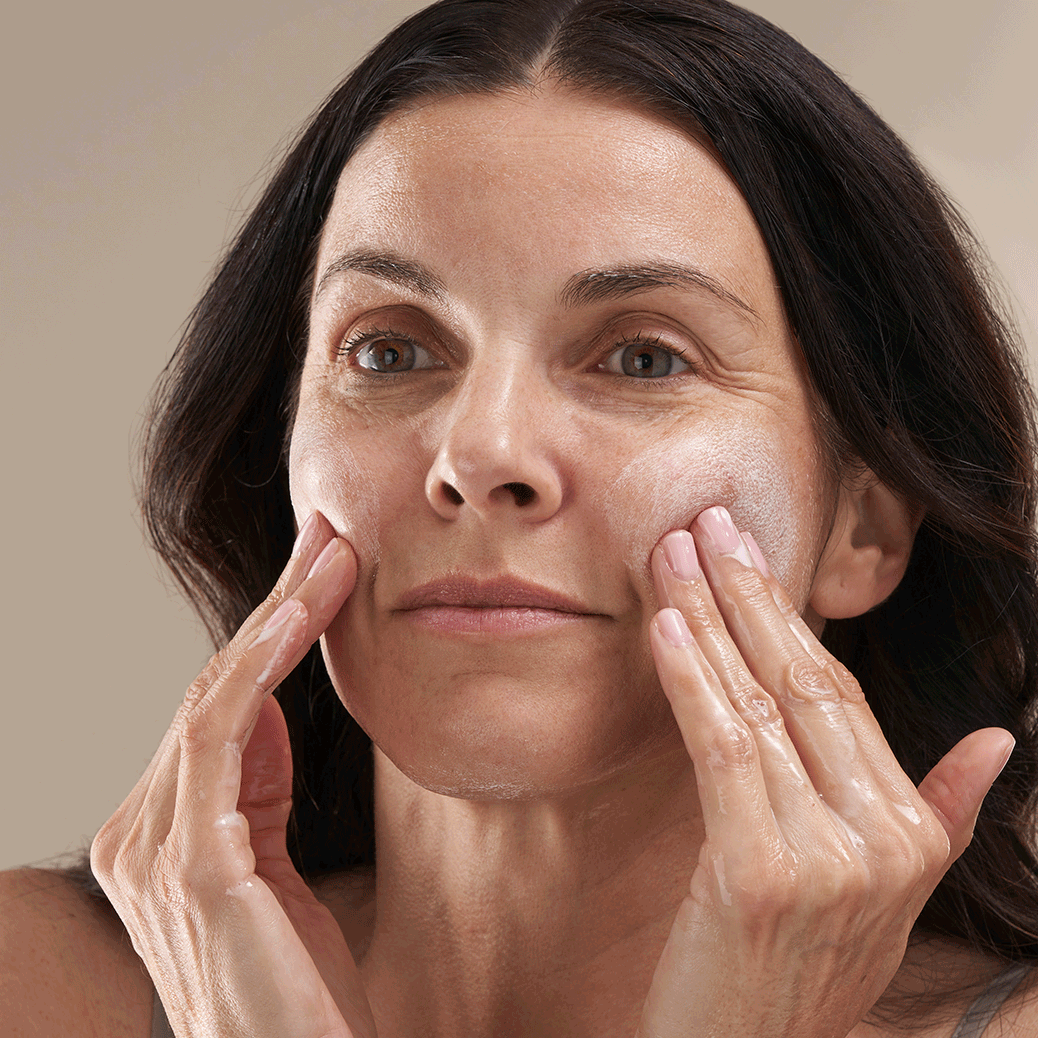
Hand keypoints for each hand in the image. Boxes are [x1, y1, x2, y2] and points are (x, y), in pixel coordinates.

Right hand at [91, 512, 376, 1037]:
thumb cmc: (298, 990)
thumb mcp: (276, 871)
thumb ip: (253, 793)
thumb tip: (261, 706)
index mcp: (161, 833)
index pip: (217, 706)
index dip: (271, 632)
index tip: (322, 570)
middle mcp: (140, 834)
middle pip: (215, 686)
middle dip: (278, 605)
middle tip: (331, 536)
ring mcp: (155, 847)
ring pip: (216, 693)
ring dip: (280, 615)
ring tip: (334, 556)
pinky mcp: (190, 862)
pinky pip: (219, 732)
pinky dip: (257, 664)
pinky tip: (298, 615)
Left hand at [637, 506, 1013, 1037]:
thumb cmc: (795, 969)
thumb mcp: (885, 896)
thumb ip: (943, 814)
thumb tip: (995, 741)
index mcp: (911, 831)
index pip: (840, 695)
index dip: (789, 617)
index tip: (746, 553)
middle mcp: (883, 840)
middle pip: (804, 683)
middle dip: (750, 593)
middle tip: (707, 522)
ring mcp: (827, 860)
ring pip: (758, 705)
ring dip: (709, 619)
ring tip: (671, 555)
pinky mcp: (759, 876)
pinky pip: (723, 750)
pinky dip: (692, 681)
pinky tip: (664, 626)